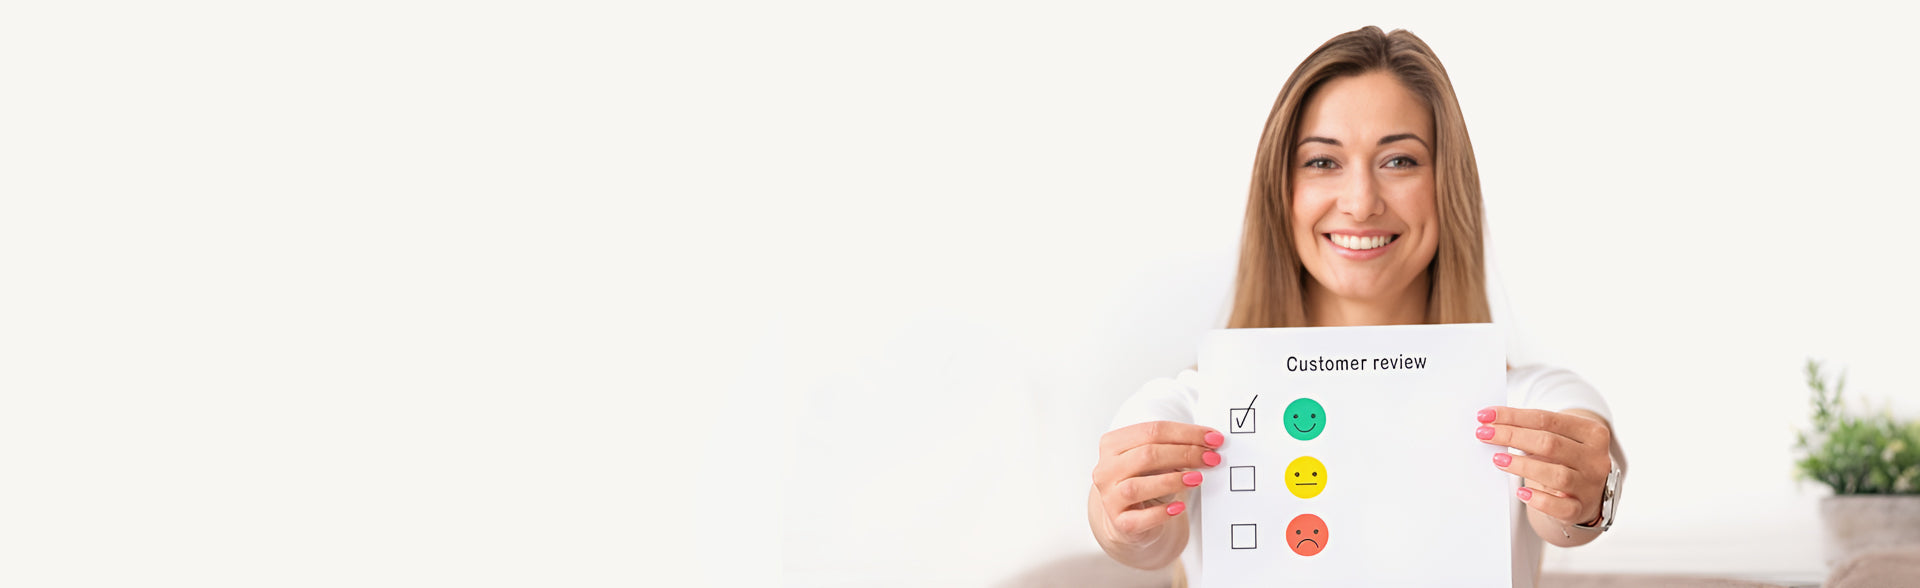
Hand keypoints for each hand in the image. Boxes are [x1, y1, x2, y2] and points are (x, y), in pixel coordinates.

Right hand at [1091, 421, 1222, 544]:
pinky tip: (1179, 507)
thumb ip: (1172, 448)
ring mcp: (1109, 497)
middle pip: (1147, 454)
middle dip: (1185, 454)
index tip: (1213, 438)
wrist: (1130, 519)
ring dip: (1172, 480)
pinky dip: (1161, 513)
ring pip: (1138, 485)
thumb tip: (1208, 443)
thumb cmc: (1145, 482)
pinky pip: (1140, 518)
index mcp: (1112, 444)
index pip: (1152, 431)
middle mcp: (1106, 469)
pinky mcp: (1120, 523)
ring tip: (1197, 479)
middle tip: (1211, 458)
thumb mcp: (1154, 459)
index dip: (1186, 433)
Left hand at [1475, 407, 1611, 525]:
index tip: (1486, 416)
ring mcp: (1590, 486)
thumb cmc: (1566, 461)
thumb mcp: (1559, 440)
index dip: (1513, 416)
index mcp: (1592, 433)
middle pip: (1550, 444)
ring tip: (1498, 459)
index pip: (1547, 420)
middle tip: (1484, 434)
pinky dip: (1540, 500)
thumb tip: (1492, 424)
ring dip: (1523, 466)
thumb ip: (1533, 431)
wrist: (1589, 495)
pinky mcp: (1580, 510)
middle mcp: (1595, 459)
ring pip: (1556, 475)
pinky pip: (1561, 507)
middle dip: (1512, 436)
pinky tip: (1522, 493)